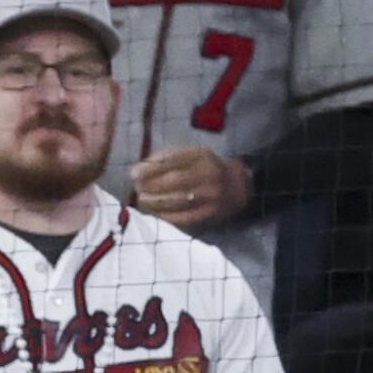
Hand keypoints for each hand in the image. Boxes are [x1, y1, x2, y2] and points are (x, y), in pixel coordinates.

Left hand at [130, 143, 250, 231]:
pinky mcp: (209, 213)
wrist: (238, 187)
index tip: (134, 173)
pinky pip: (183, 217)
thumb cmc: (206, 168)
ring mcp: (210, 195)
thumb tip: (141, 167)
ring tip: (142, 200)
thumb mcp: (193, 155)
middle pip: (174, 180)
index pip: (173, 160)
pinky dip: (164, 215)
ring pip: (177, 200)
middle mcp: (209, 174)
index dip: (151, 168)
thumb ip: (168, 157)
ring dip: (154, 201)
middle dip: (151, 185)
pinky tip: (153, 213)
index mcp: (202, 156)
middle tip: (137, 188)